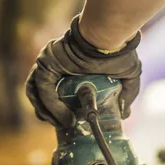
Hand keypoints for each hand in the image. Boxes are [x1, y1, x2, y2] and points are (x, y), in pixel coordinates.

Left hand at [25, 15, 141, 127]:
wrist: (110, 38)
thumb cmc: (119, 51)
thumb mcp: (127, 75)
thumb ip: (126, 93)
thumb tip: (125, 114)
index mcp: (68, 65)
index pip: (53, 90)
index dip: (57, 110)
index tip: (70, 123)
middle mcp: (53, 62)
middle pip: (39, 93)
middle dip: (48, 114)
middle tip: (65, 126)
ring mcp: (47, 60)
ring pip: (36, 92)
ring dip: (47, 112)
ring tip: (64, 124)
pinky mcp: (46, 61)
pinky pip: (43, 88)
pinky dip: (52, 106)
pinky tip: (65, 118)